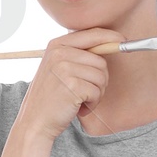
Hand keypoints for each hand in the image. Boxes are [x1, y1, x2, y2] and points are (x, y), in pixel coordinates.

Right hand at [19, 28, 123, 142]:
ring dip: (96, 93)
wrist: (34, 121)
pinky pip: (97, 92)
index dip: (110, 37)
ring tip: (79, 100)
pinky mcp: (72, 85)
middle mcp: (59, 53)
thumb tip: (110, 43)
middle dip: (99, 80)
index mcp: (56, 45)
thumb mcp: (58, 68)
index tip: (122, 41)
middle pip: (101, 60)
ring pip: (101, 77)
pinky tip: (78, 107)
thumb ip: (78, 54)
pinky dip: (92, 103)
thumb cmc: (50, 97)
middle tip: (84, 92)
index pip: (92, 34)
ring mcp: (65, 68)